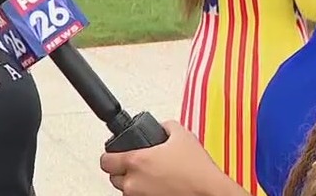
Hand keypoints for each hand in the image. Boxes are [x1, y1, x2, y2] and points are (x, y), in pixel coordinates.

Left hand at [99, 121, 238, 195]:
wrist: (209, 192)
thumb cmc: (197, 170)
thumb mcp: (181, 134)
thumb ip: (164, 126)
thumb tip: (161, 126)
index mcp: (137, 161)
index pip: (105, 160)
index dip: (110, 155)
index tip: (116, 153)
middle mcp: (134, 182)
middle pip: (113, 176)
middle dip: (123, 169)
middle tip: (137, 164)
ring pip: (125, 190)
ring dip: (133, 183)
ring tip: (151, 176)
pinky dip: (144, 193)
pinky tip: (157, 186)